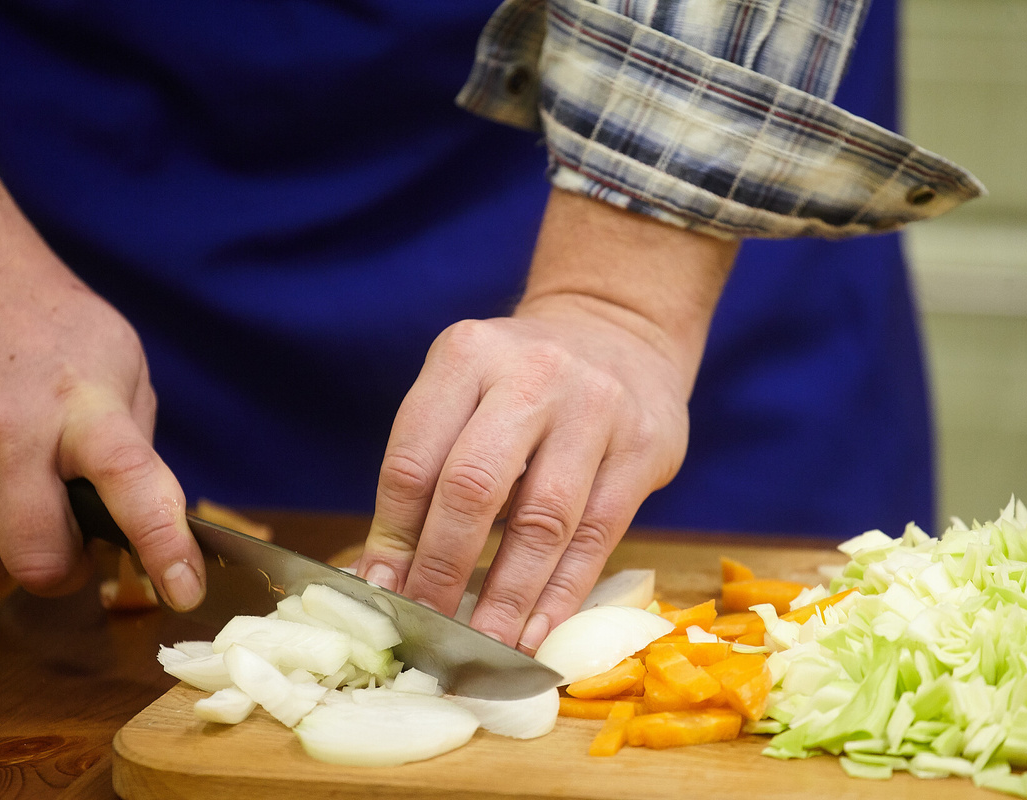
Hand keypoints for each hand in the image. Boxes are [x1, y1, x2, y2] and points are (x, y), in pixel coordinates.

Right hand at [0, 82, 204, 608]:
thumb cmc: (59, 327)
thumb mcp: (125, 371)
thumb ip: (134, 447)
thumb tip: (146, 521)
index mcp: (89, 409)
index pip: (132, 488)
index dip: (162, 547)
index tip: (186, 592)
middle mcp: (14, 434)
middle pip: (35, 557)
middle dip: (63, 570)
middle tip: (77, 547)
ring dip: (13, 552)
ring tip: (30, 508)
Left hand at [358, 189, 736, 651]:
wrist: (620, 331)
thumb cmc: (521, 381)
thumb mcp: (466, 391)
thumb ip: (429, 467)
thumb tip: (383, 575)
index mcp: (467, 355)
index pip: (415, 460)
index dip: (394, 537)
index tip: (382, 594)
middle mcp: (531, 374)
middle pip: (474, 487)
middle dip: (443, 570)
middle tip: (426, 629)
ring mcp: (595, 407)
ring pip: (542, 520)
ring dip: (507, 596)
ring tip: (482, 646)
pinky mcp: (643, 446)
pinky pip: (598, 534)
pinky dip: (562, 592)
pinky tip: (537, 631)